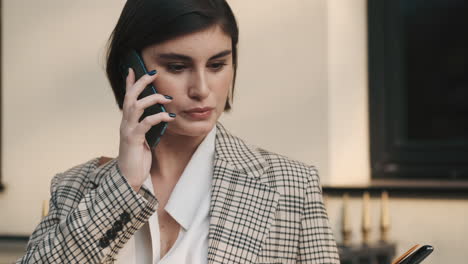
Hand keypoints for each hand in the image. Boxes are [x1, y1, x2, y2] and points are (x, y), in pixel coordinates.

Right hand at [117, 68, 174, 191]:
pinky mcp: (133, 139)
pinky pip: (146, 123)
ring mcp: (128, 130)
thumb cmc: (137, 159)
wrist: (129, 178)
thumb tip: (160, 116)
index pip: (127, 97)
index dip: (130, 82)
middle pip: (130, 96)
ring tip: (166, 97)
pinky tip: (169, 117)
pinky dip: (158, 117)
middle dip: (141, 82)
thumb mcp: (144, 139)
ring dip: (152, 98)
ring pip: (135, 106)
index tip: (133, 68)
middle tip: (153, 73)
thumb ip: (148, 127)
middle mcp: (125, 123)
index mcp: (128, 122)